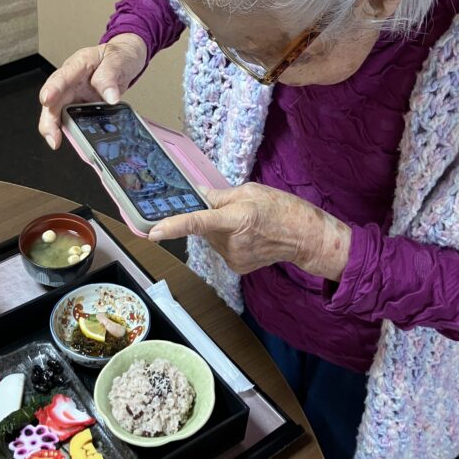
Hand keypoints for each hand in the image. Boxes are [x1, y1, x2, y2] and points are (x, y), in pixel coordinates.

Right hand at [38, 34, 147, 149]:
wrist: (126, 61)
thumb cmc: (117, 57)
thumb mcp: (117, 61)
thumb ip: (110, 77)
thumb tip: (110, 97)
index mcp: (78, 65)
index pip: (62, 76)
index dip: (53, 88)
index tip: (48, 99)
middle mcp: (71, 82)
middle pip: (53, 100)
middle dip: (48, 119)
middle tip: (51, 135)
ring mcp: (74, 96)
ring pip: (58, 113)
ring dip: (56, 128)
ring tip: (55, 142)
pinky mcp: (80, 108)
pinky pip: (73, 121)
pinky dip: (72, 132)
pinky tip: (76, 142)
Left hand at [148, 183, 350, 282]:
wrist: (304, 237)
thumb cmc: (281, 209)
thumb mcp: (250, 191)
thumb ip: (220, 196)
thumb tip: (196, 194)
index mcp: (236, 218)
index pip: (199, 223)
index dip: (174, 226)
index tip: (154, 232)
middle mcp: (232, 242)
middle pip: (204, 229)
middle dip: (211, 218)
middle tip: (234, 210)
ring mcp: (234, 258)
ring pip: (211, 239)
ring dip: (220, 230)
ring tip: (246, 224)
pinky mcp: (236, 267)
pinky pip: (220, 249)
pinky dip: (227, 241)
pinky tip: (247, 237)